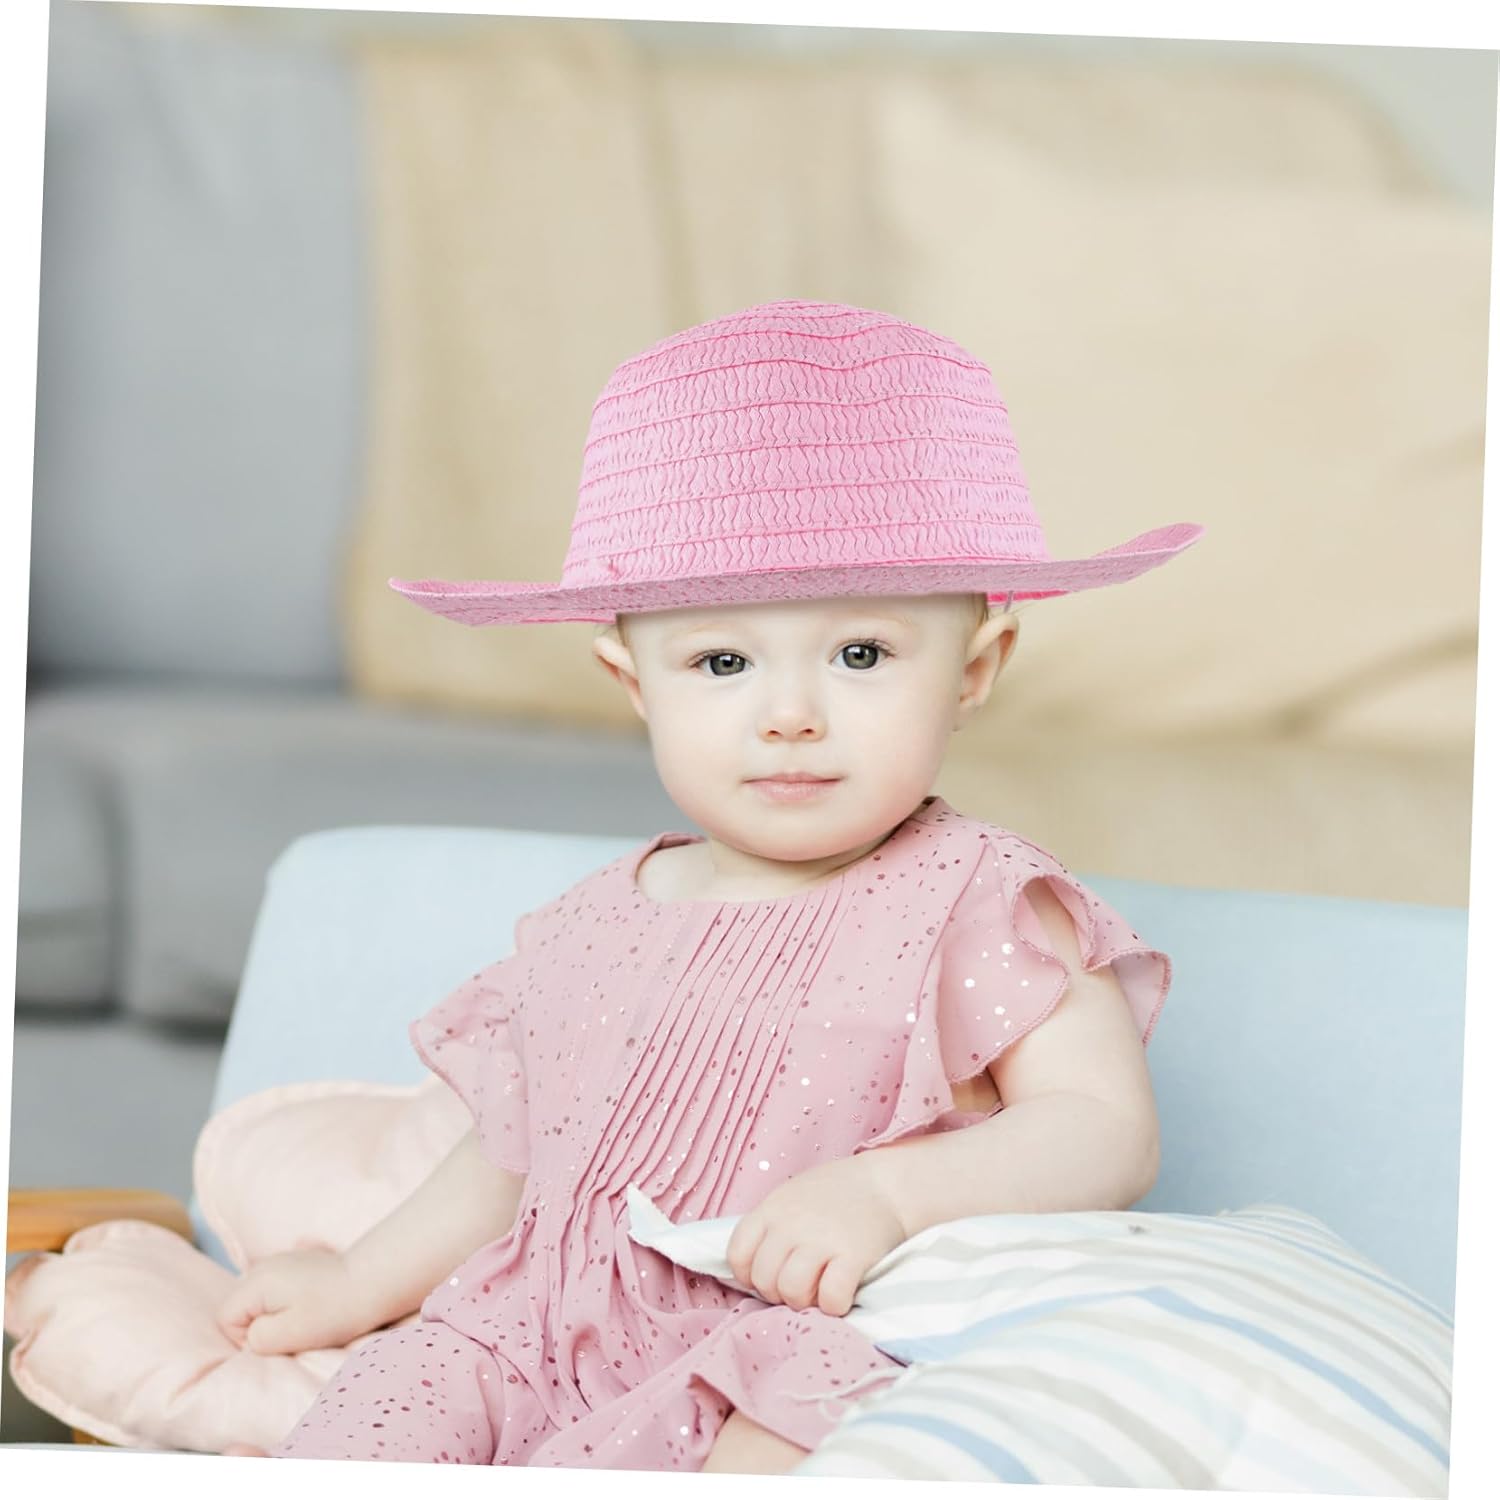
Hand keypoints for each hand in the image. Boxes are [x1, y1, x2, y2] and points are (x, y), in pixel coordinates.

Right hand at [217, 1247, 370, 1355]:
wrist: (372, 1282)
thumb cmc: (333, 1312)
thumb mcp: (288, 1336)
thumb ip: (256, 1338)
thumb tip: (248, 1336)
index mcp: (257, 1281)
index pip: (226, 1318)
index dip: (246, 1338)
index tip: (280, 1338)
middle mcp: (264, 1266)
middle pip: (241, 1307)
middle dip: (260, 1325)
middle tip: (294, 1330)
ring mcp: (281, 1261)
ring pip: (259, 1300)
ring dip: (276, 1314)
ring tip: (306, 1317)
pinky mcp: (298, 1264)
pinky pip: (277, 1290)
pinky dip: (289, 1302)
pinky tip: (311, 1303)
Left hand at [725, 1157, 906, 1317]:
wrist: (886, 1184)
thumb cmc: (836, 1195)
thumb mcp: (792, 1197)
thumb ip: (771, 1227)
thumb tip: (751, 1270)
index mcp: (772, 1209)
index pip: (737, 1254)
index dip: (749, 1274)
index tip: (771, 1274)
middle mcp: (791, 1224)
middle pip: (764, 1280)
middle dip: (779, 1292)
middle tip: (802, 1285)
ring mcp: (821, 1239)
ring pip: (792, 1292)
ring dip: (805, 1302)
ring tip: (820, 1290)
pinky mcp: (853, 1255)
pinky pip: (831, 1298)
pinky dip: (834, 1305)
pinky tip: (842, 1293)